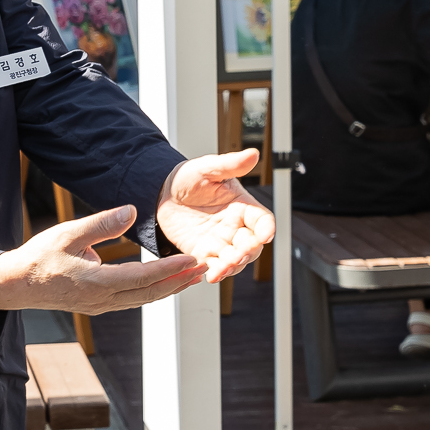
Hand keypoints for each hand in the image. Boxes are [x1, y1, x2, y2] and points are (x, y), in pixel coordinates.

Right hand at [0, 205, 206, 313]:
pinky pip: (133, 300)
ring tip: (193, 276)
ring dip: (169, 288)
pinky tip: (165, 283)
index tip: (191, 260)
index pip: (142, 278)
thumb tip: (131, 210)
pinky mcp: (98, 305)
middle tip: (204, 268)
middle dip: (178, 281)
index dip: (169, 269)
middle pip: (149, 293)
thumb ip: (102, 223)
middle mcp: (102, 300)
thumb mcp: (68, 233)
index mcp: (95, 283)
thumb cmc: (39, 256)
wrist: (16, 285)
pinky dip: (154, 291)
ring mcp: (100, 306)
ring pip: (143, 299)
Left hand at [155, 151, 276, 282]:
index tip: (266, 235)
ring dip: (231, 266)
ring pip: (235, 260)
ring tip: (221, 270)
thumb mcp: (208, 168)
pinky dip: (213, 272)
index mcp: (242, 206)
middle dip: (247, 253)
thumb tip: (253, 154)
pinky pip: (213, 266)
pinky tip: (209, 275)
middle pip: (252, 245)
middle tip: (238, 256)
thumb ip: (231, 164)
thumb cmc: (188, 177)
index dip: (267, 228)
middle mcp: (235, 226)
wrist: (162, 192)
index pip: (262, 220)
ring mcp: (220, 241)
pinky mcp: (203, 252)